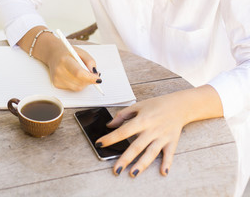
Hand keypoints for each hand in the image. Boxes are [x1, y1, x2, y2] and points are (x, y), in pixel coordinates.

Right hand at [47, 45, 101, 90]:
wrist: (53, 54)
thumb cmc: (68, 52)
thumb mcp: (81, 52)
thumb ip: (90, 61)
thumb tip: (96, 74)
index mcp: (64, 60)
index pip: (79, 73)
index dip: (90, 78)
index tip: (98, 79)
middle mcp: (59, 70)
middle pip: (79, 82)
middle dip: (89, 80)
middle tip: (93, 75)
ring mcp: (56, 78)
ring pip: (77, 87)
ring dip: (84, 83)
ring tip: (83, 74)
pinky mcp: (56, 84)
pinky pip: (72, 88)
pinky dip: (77, 84)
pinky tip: (74, 76)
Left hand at [95, 86, 222, 177]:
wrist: (179, 105)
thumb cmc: (157, 105)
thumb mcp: (138, 106)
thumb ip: (123, 115)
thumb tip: (110, 125)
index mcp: (142, 120)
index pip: (123, 131)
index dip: (110, 138)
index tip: (100, 144)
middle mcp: (152, 130)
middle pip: (136, 146)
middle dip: (126, 159)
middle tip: (116, 170)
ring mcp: (162, 137)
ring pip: (151, 152)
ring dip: (142, 164)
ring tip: (133, 174)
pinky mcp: (171, 142)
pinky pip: (169, 154)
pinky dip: (167, 163)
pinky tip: (163, 172)